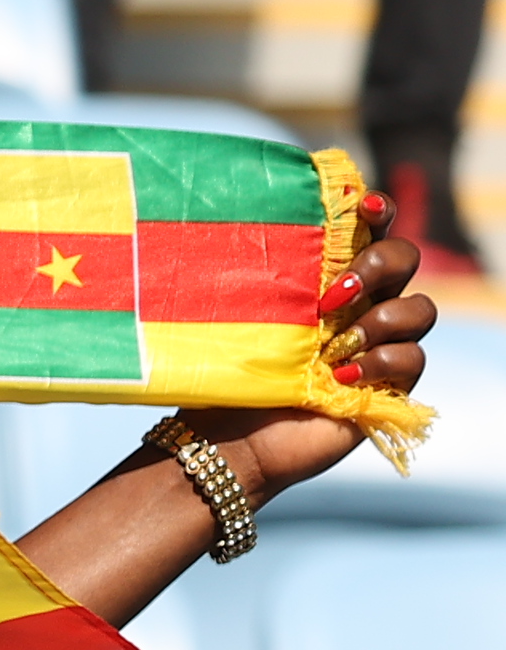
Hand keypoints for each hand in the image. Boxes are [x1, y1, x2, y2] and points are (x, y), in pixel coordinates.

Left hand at [180, 215, 437, 497]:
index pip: (371, 230)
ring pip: (421, 307)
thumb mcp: (240, 323)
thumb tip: (251, 227)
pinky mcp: (390, 385)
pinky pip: (415, 357)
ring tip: (333, 348)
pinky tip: (341, 379)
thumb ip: (261, 281)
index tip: (366, 206)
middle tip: (330, 299)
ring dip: (380, 320)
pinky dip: (381, 362)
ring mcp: (381, 344)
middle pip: (405, 258)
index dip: (380, 212)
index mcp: (330, 280)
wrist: (231, 443)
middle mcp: (362, 306)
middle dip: (378, 265)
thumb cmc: (229, 381)